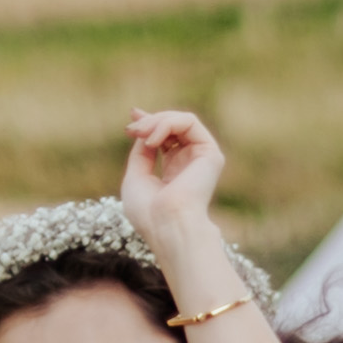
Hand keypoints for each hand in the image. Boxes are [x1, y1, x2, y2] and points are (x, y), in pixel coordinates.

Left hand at [122, 109, 232, 252]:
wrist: (167, 225)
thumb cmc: (149, 212)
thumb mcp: (136, 177)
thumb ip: (142, 152)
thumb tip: (145, 129)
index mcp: (175, 173)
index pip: (167, 139)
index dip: (150, 122)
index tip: (132, 116)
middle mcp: (190, 164)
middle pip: (172, 126)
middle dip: (148, 121)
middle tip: (132, 130)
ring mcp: (202, 158)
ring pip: (181, 120)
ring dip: (156, 121)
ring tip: (141, 134)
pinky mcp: (210, 153)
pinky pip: (188, 122)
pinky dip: (166, 124)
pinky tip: (153, 141)